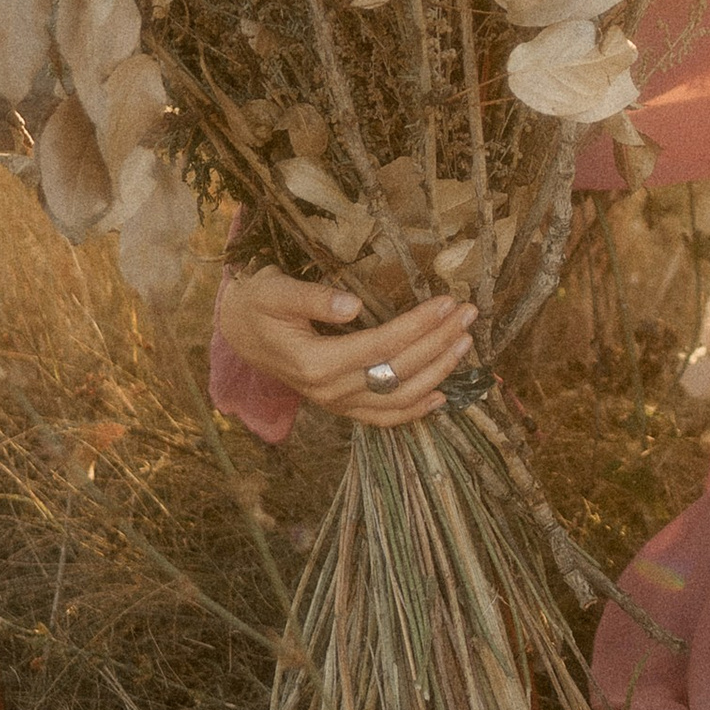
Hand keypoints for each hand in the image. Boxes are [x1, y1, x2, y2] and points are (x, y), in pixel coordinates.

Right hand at [215, 269, 476, 428]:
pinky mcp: (341, 407)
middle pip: (398, 371)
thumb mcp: (275, 291)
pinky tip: (442, 395)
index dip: (419, 325)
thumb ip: (311, 298)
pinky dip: (415, 410)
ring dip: (438, 373)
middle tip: (468, 315)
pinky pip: (383, 417)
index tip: (449, 302)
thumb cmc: (259, 303)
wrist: (240, 331)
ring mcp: (336, 404)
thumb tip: (352, 305)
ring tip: (466, 343)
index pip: (382, 344)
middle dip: (438, 343)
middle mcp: (329, 392)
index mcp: (315, 363)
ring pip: (399, 399)